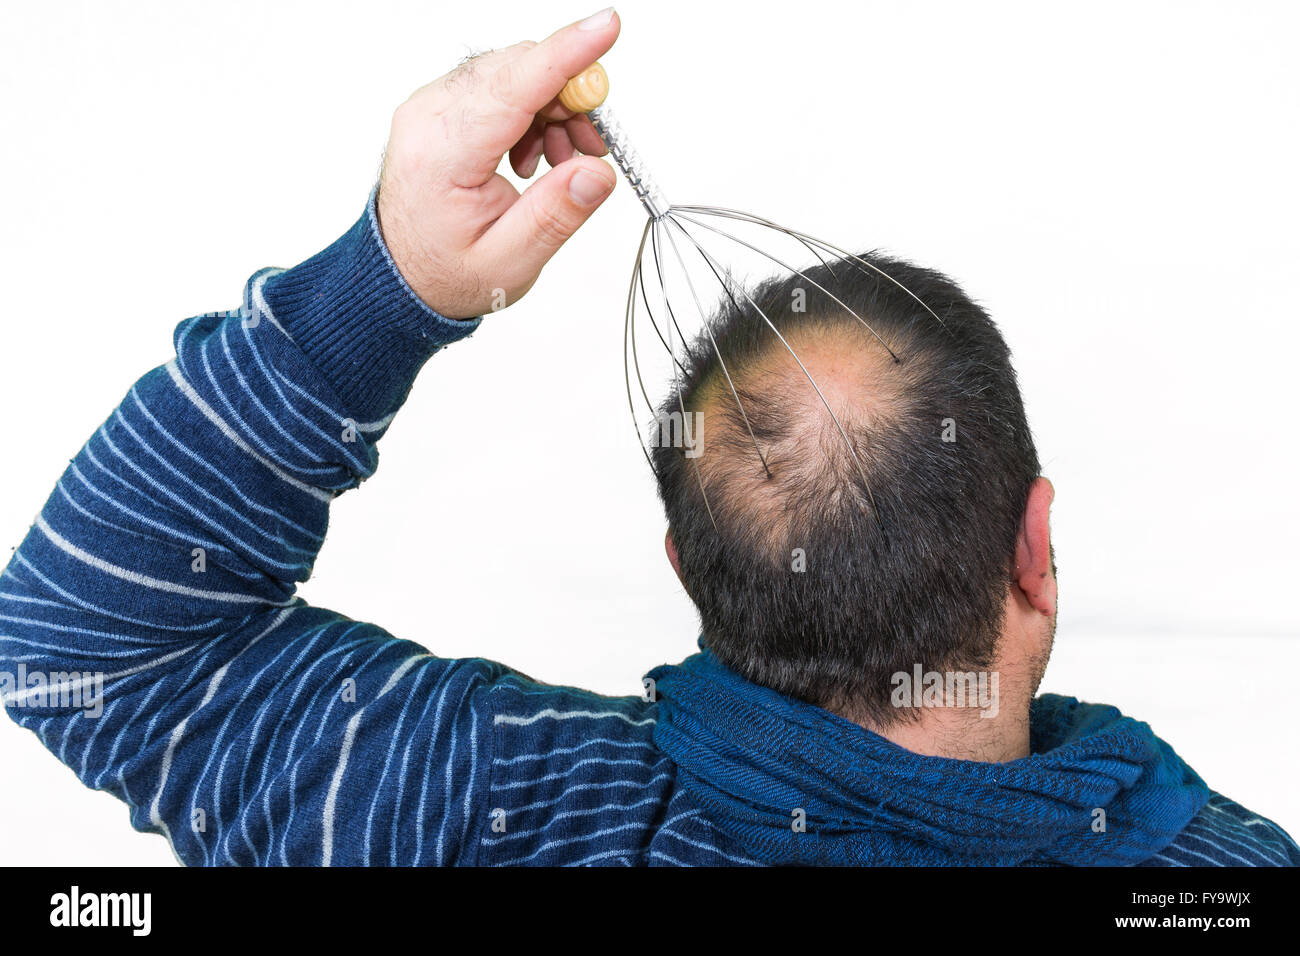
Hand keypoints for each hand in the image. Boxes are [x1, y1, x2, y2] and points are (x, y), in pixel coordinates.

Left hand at [377, 8, 620, 318]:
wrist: (403, 276)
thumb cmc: (449, 271)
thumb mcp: (510, 261)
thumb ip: (555, 214)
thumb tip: (598, 172)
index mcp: (442, 155)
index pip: (512, 87)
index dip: (565, 55)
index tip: (607, 27)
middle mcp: (429, 116)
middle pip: (517, 69)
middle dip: (570, 96)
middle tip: (592, 149)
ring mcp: (431, 105)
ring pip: (514, 71)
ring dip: (554, 106)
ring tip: (561, 162)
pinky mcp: (441, 106)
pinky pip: (500, 83)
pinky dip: (533, 108)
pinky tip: (536, 154)